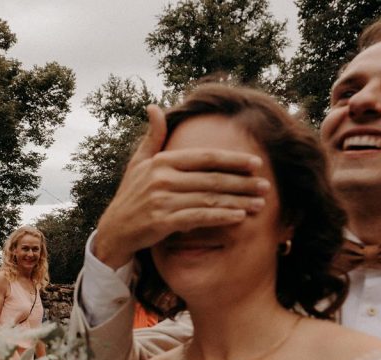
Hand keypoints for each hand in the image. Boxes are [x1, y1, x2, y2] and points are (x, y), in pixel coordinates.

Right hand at [92, 105, 269, 268]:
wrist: (114, 230)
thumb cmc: (130, 195)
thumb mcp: (138, 163)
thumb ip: (152, 137)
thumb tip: (153, 107)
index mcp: (161, 162)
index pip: (205, 158)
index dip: (233, 160)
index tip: (256, 163)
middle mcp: (162, 179)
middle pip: (212, 179)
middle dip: (243, 183)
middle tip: (266, 186)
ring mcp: (162, 200)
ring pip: (209, 199)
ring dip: (238, 201)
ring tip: (259, 204)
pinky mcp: (162, 222)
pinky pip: (199, 218)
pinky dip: (221, 217)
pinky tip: (239, 217)